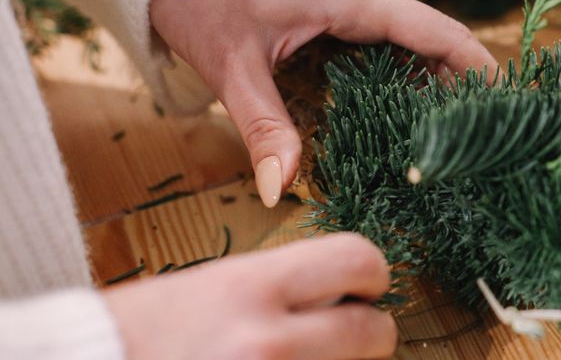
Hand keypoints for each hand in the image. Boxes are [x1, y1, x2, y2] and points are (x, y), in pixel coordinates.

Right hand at [103, 233, 396, 359]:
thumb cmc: (139, 335)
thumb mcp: (211, 289)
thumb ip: (279, 288)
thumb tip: (343, 294)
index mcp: (249, 287)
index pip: (356, 260)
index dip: (370, 275)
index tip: (365, 288)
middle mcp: (265, 342)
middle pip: (372, 332)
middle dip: (370, 334)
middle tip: (354, 336)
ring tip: (307, 357)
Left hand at [150, 0, 496, 206]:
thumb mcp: (233, 67)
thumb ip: (265, 128)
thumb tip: (278, 190)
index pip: (440, 34)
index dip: (478, 71)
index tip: (506, 108)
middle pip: (433, 39)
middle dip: (456, 88)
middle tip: (471, 142)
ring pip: (409, 37)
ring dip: (426, 80)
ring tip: (439, 135)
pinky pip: (384, 32)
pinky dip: (397, 67)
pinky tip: (392, 107)